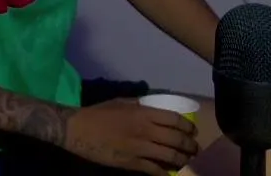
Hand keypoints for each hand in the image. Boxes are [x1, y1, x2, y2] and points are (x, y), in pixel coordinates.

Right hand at [63, 99, 198, 174]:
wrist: (77, 129)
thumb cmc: (97, 113)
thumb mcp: (120, 102)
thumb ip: (139, 105)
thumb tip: (155, 108)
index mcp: (143, 113)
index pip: (175, 120)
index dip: (188, 127)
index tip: (192, 131)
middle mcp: (146, 130)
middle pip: (178, 139)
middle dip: (190, 146)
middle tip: (193, 150)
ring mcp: (140, 148)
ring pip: (171, 156)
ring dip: (182, 160)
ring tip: (186, 162)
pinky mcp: (132, 163)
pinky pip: (156, 170)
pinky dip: (165, 173)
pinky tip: (169, 173)